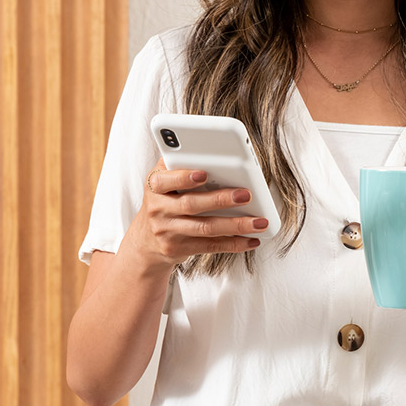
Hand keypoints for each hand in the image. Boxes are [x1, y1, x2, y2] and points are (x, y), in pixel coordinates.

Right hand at [127, 158, 265, 268]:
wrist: (146, 240)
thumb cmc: (165, 199)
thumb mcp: (165, 179)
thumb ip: (182, 165)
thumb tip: (220, 155)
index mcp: (155, 184)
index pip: (166, 180)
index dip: (184, 177)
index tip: (204, 173)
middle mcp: (158, 208)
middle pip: (191, 204)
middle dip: (221, 200)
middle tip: (246, 194)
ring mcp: (167, 231)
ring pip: (205, 228)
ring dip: (235, 225)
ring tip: (259, 222)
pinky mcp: (178, 249)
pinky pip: (209, 246)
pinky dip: (233, 244)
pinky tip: (251, 239)